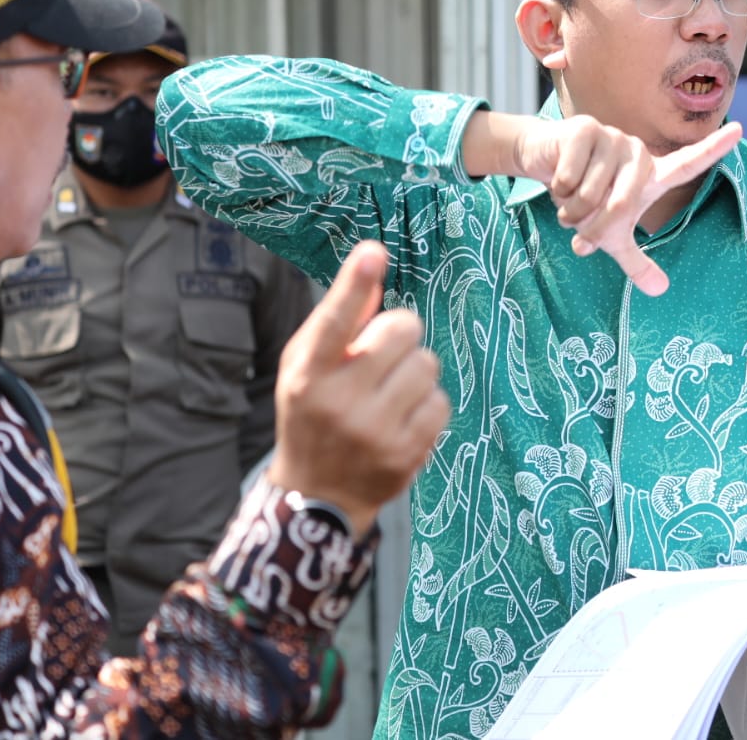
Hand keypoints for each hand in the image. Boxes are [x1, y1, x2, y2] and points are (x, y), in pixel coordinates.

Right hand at [267, 240, 448, 536]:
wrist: (318, 494)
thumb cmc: (312, 414)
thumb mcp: (306, 368)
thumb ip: (338, 322)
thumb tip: (372, 269)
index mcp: (307, 375)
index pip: (334, 322)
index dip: (355, 284)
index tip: (373, 253)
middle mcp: (339, 402)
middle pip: (402, 331)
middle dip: (399, 335)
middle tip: (383, 356)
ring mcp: (374, 431)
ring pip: (427, 364)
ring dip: (414, 371)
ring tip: (390, 392)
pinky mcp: (406, 453)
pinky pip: (440, 401)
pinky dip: (426, 404)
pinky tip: (402, 418)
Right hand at [515, 116, 742, 295]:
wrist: (544, 163)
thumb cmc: (585, 199)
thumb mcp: (612, 236)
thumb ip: (636, 261)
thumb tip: (661, 291)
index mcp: (651, 175)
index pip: (688, 164)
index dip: (714, 149)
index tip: (740, 130)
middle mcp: (637, 153)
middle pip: (621, 206)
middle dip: (592, 227)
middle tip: (577, 224)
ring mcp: (613, 137)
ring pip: (590, 195)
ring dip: (570, 209)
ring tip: (567, 197)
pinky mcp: (584, 130)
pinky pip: (570, 178)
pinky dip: (558, 190)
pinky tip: (556, 178)